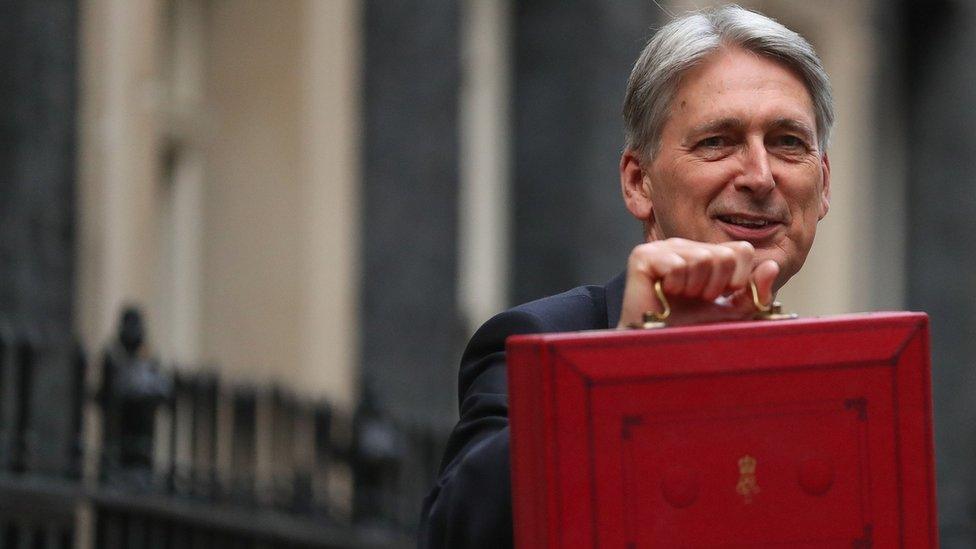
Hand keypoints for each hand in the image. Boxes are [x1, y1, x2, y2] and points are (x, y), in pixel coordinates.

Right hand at [616, 238, 779, 327]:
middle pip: (724, 255)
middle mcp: (685, 246)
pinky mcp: (643, 256)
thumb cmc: (691, 330)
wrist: (657, 346)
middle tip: (696, 299)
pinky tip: (665, 293)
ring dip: (694, 288)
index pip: (741, 250)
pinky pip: (676, 264)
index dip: (737, 279)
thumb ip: (755, 292)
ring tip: (680, 297)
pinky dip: (675, 285)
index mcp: (706, 254)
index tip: (720, 296)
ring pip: (702, 258)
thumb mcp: (732, 313)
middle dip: (715, 286)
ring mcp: (664, 248)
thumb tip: (772, 265)